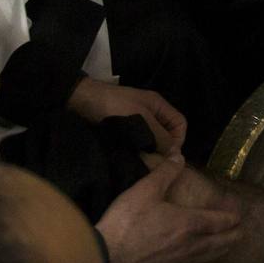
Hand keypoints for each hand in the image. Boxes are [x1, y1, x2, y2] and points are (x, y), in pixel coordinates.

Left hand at [67, 76, 186, 155]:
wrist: (83, 102)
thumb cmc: (114, 107)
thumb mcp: (141, 119)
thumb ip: (159, 135)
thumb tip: (174, 153)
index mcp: (158, 105)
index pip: (180, 124)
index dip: (179, 139)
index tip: (168, 154)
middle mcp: (151, 113)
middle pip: (168, 133)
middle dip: (164, 146)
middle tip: (154, 160)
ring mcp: (138, 122)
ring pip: (153, 139)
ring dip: (150, 150)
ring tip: (143, 160)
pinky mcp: (125, 130)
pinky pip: (139, 142)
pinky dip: (139, 149)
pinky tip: (133, 156)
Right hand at [95, 155, 242, 262]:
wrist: (108, 259)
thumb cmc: (127, 222)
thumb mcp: (145, 189)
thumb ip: (165, 172)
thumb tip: (179, 154)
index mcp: (188, 223)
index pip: (217, 221)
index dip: (230, 218)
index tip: (240, 215)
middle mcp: (190, 244)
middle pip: (219, 242)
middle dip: (233, 236)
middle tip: (242, 233)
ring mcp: (180, 261)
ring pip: (209, 255)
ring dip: (222, 249)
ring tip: (229, 246)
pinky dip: (205, 259)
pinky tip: (200, 258)